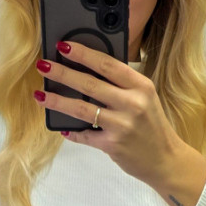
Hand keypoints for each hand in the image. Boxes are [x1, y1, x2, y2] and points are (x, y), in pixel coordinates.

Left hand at [34, 41, 179, 186]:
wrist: (165, 160)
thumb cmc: (151, 126)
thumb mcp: (144, 98)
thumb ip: (122, 85)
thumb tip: (86, 70)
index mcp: (141, 86)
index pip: (107, 64)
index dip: (83, 54)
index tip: (64, 46)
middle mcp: (132, 103)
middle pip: (90, 84)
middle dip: (62, 73)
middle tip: (43, 65)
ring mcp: (122, 125)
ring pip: (82, 108)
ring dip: (57, 101)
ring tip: (40, 95)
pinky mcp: (113, 145)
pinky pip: (85, 135)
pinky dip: (72, 132)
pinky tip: (61, 127)